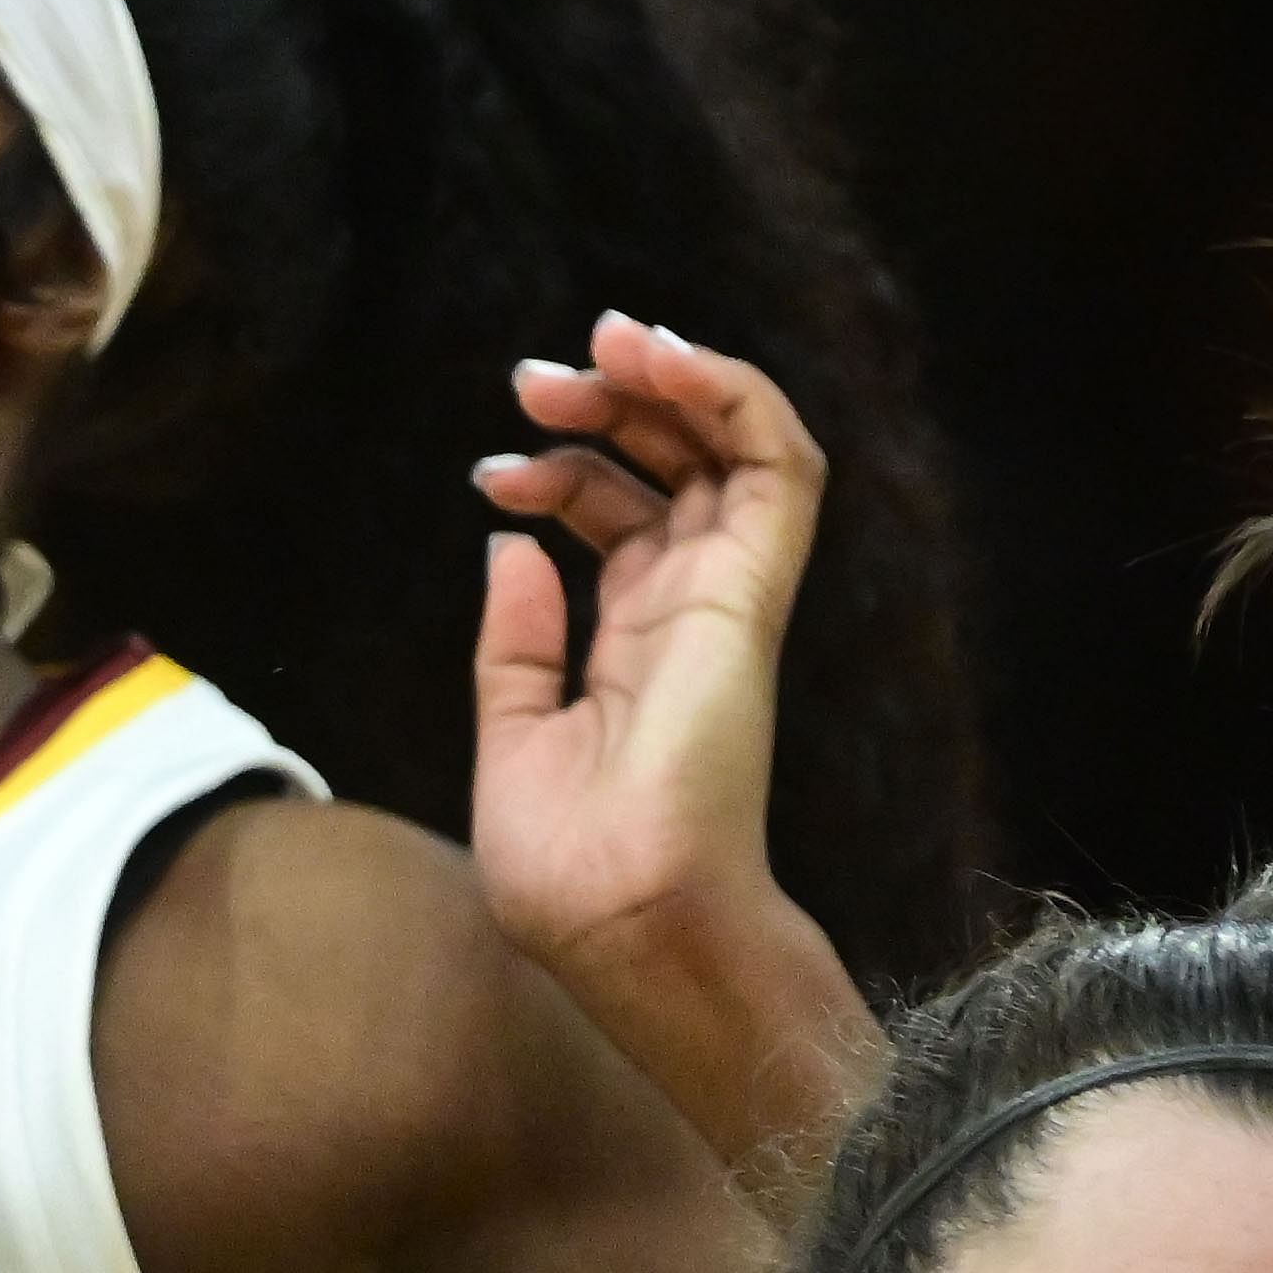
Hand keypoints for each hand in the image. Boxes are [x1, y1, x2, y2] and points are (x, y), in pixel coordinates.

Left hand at [465, 312, 824, 987]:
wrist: (622, 920)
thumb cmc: (569, 866)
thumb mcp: (511, 736)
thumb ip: (515, 646)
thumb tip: (510, 547)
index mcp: (636, 643)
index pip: (623, 518)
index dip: (563, 468)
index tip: (491, 466)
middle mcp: (689, 608)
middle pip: (673, 466)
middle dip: (606, 404)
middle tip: (532, 383)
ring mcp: (728, 595)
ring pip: (733, 445)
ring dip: (668, 380)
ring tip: (595, 352)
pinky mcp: (754, 590)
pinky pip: (781, 464)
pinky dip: (732, 393)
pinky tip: (663, 360)